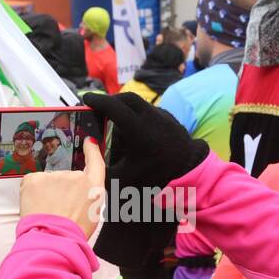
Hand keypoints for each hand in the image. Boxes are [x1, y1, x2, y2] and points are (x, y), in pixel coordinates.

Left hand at [19, 138, 106, 237]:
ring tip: (48, 213)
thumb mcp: (92, 216)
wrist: (54, 238)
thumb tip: (80, 188)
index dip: (92, 150)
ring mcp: (55, 176)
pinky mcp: (35, 178)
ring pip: (48, 182)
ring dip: (46, 194)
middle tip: (59, 212)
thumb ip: (88, 197)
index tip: (89, 142)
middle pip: (66, 179)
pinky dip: (32, 194)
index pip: (95, 162)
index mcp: (93, 187)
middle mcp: (75, 177)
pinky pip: (33, 183)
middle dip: (61, 192)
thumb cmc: (73, 233)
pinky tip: (38, 208)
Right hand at [81, 93, 205, 269]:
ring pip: (139, 104)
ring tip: (116, 118)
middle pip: (126, 98)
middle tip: (99, 106)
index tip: (86, 98)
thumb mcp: (128, 179)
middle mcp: (149, 116)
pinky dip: (139, 114)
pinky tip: (136, 127)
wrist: (192, 172)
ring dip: (126, 107)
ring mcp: (162, 115)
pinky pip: (150, 110)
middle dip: (111, 100)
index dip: (97, 100)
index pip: (112, 106)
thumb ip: (106, 175)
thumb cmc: (159, 176)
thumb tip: (90, 170)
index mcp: (136, 127)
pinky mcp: (170, 119)